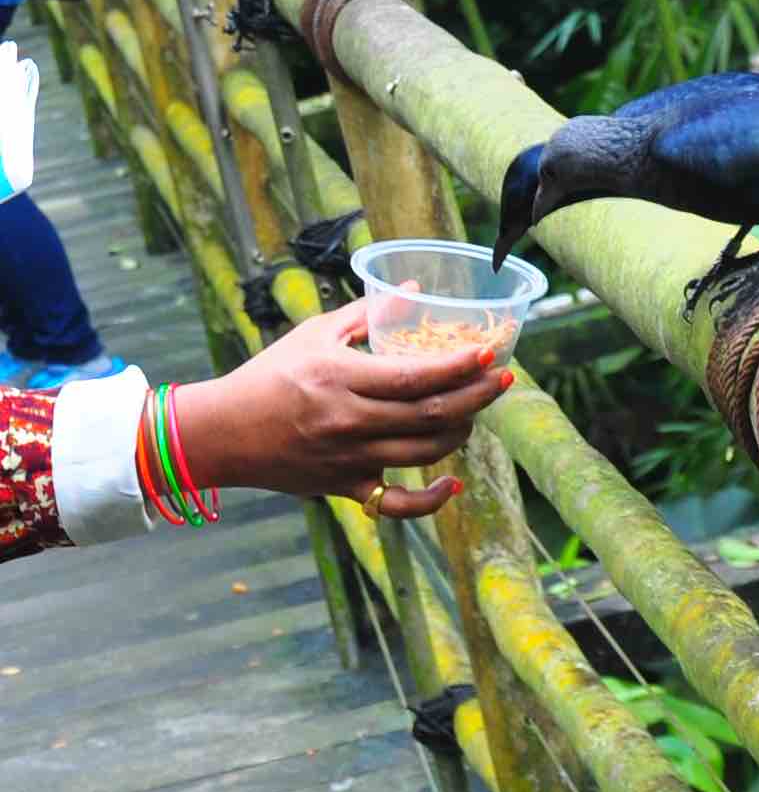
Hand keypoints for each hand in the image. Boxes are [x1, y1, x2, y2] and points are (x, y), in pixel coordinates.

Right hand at [167, 298, 510, 518]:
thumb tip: (415, 289)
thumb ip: (367, 313)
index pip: (415, 376)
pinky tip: (453, 484)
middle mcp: (349, 421)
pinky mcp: (345, 488)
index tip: (489, 352)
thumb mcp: (314, 334)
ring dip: (461, 432)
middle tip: (503, 379)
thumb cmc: (270, 376)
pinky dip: (431, 501)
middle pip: (430, 414)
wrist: (222, 433)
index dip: (459, 366)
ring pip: (424, 452)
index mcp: (341, 379)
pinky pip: (397, 503)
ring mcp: (349, 459)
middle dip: (476, 396)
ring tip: (475, 411)